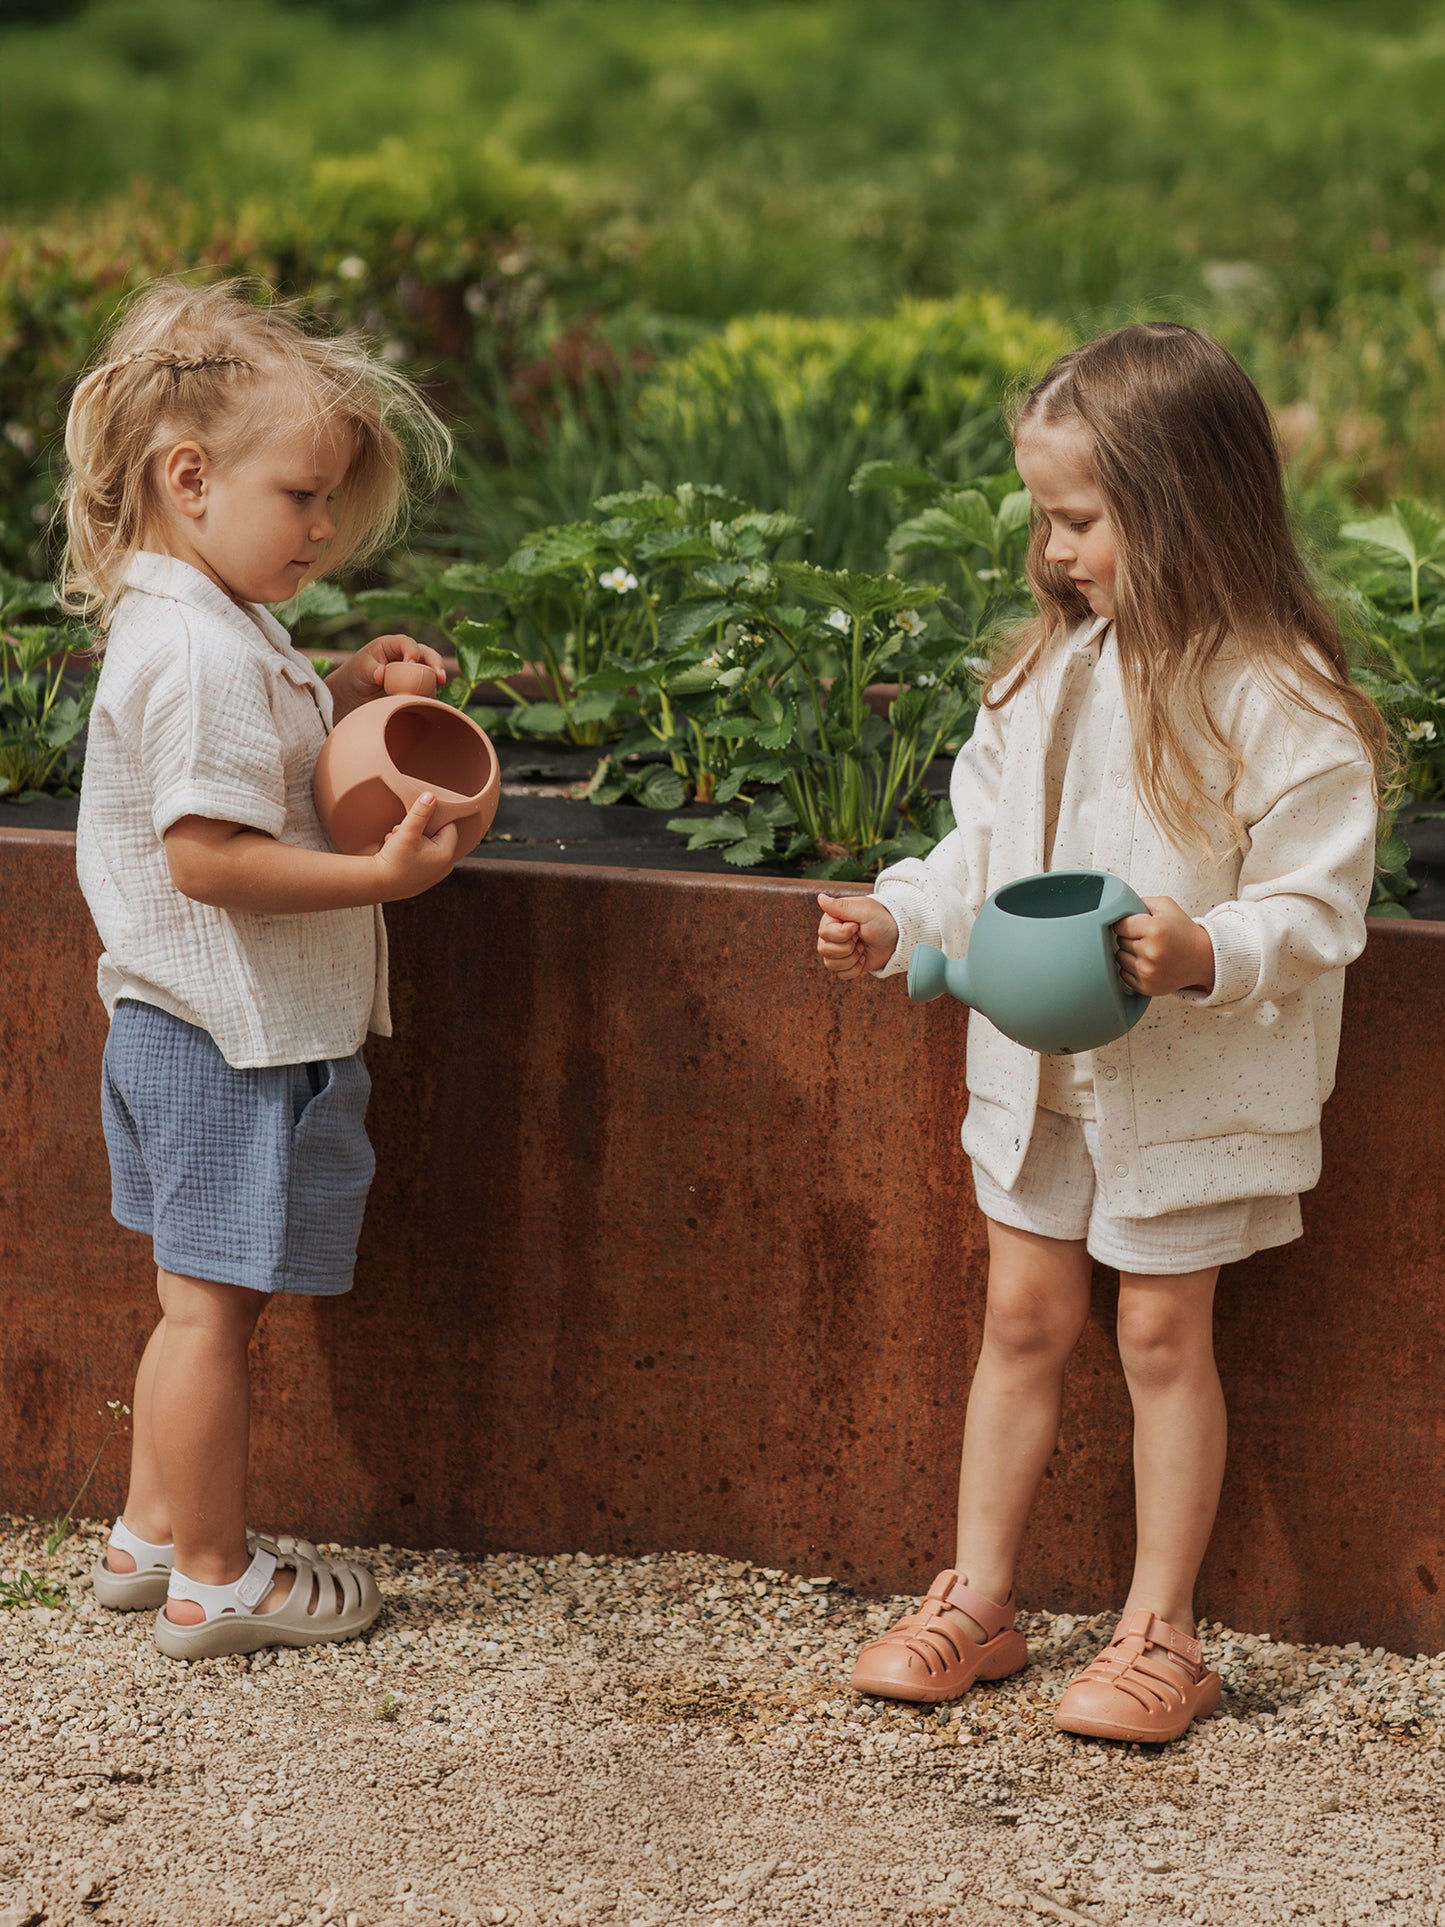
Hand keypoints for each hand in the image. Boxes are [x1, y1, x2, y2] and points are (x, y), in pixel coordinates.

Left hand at [326, 634, 446, 718]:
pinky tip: (427, 704)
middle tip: (440, 678)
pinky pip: (428, 691)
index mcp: (393, 644)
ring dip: (435, 683)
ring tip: (432, 695)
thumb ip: (372, 670)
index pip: (408, 644)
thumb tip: (381, 674)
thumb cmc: (357, 673)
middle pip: (428, 655)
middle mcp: (408, 655)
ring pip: (432, 674)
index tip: (410, 663)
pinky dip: (430, 696)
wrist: (356, 693)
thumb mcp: (361, 669)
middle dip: (436, 664)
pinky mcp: (417, 687)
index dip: (412, 652)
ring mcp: (415, 671)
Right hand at [373, 792, 459, 899]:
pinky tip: (396, 852)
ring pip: (428, 846)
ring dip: (412, 839)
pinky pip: (423, 858)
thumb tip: (431, 796)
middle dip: (419, 829)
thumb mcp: (407, 832)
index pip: (449, 826)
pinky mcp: (425, 879)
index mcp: (446, 854)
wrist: (377, 884)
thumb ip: (420, 813)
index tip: (415, 819)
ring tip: (396, 840)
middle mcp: (445, 866)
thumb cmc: (393, 860)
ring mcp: (435, 875)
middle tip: (401, 830)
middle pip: (437, 836)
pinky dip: (411, 852)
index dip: (432, 819)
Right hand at [816, 891, 898, 978]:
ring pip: (831, 965)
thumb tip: (820, 897)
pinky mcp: (845, 964)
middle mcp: (831, 935)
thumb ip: (840, 907)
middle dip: (848, 947)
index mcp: (832, 919)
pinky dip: (855, 969)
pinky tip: (863, 958)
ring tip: (862, 947)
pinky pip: (841, 975)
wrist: (897, 937)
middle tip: (860, 938)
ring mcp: (837, 951)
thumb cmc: (882, 920)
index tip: (857, 926)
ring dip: (852, 959)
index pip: (825, 933)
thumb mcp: (864, 911)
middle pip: (824, 950)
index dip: (843, 934)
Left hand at [1113, 896, 1215, 995]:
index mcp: (1155, 929)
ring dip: (1129, 954)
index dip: (1126, 923)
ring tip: (1148, 950)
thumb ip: (1139, 901)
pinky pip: (1123, 974)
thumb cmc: (1183, 931)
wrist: (1203, 958)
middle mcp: (1151, 952)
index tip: (1135, 924)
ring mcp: (1148, 972)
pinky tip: (1148, 963)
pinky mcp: (1146, 987)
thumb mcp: (1166, 906)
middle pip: (1119, 941)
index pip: (1119, 925)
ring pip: (1119, 958)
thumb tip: (1115, 907)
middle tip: (1146, 938)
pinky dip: (1132, 969)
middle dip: (1129, 937)